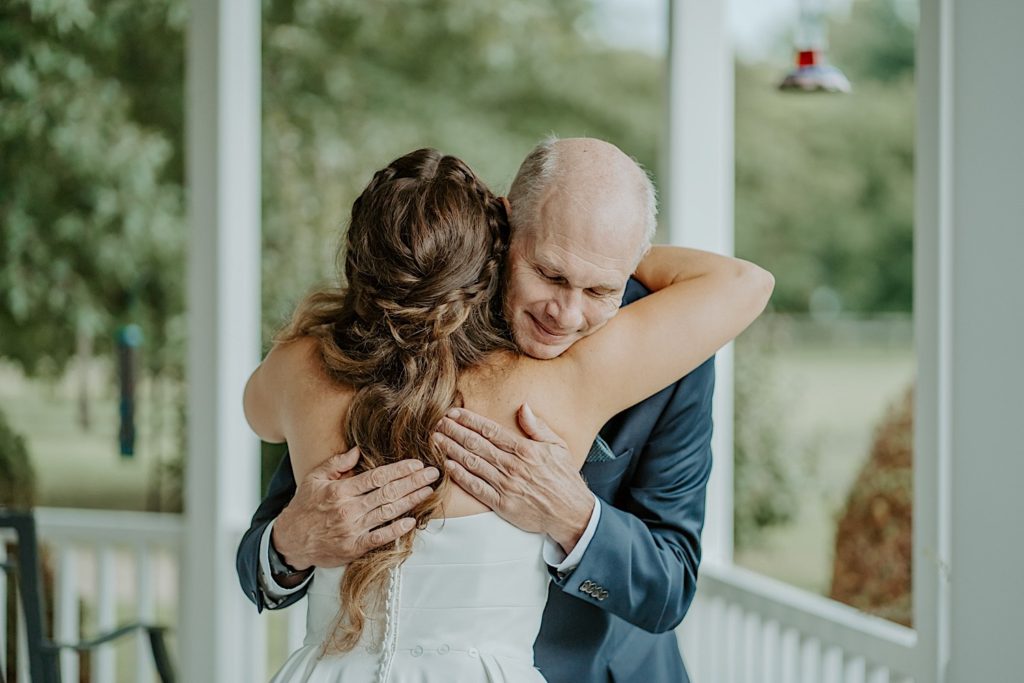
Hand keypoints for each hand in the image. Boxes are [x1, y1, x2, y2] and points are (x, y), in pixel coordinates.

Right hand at [272, 447, 438, 571]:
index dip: (400, 469)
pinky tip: (412, 520)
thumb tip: (359, 449)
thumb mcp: (314, 478)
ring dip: (412, 501)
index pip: (377, 477)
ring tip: (428, 491)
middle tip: (433, 474)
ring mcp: (353, 530)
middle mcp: (349, 510)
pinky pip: (381, 537)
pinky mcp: (355, 547)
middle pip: (388, 492)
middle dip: (414, 481)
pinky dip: (397, 529)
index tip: (417, 463)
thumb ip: (337, 463)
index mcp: (340, 491)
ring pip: (389, 512)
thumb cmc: (304, 506)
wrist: (291, 541)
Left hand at [433, 404, 593, 553]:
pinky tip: (447, 466)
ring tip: (436, 439)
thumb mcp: (557, 447)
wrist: (571, 513)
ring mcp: (506, 485)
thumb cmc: (564, 478)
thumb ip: (537, 427)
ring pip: (472, 463)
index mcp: (525, 450)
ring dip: (452, 449)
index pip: (491, 430)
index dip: (469, 420)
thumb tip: (523, 407)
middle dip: (455, 431)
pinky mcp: (502, 504)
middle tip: (437, 422)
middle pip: (476, 444)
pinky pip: (476, 487)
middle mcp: (512, 466)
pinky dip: (460, 476)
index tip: (454, 412)